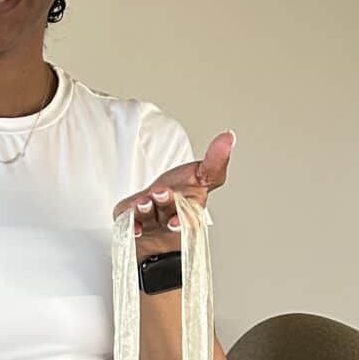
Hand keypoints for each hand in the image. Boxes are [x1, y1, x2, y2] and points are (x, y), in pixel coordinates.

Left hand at [114, 131, 234, 260]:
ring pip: (148, 216)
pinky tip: (129, 221)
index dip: (186, 218)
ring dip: (145, 209)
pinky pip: (129, 223)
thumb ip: (215, 160)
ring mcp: (152, 223)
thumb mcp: (201, 176)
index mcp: (190, 208)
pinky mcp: (134, 222)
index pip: (192, 213)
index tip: (177, 221)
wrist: (156, 222)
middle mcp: (171, 218)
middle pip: (169, 212)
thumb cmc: (179, 198)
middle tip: (160, 192)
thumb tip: (229, 136)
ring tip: (143, 202)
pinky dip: (129, 222)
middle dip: (166, 202)